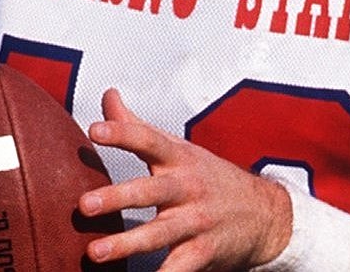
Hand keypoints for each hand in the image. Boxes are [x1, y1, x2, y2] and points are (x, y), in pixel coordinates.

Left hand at [78, 89, 292, 270]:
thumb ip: (137, 125)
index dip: (122, 133)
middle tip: (84, 204)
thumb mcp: (179, 148)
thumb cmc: (209, 177)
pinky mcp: (202, 253)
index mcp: (179, 159)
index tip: (94, 131)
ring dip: (126, 244)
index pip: (149, 140)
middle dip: (117, 197)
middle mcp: (187, 188)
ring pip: (158, 234)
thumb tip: (108, 96)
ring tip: (94, 253)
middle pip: (150, 190)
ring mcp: (196, 221)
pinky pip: (177, 269)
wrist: (265, 214)